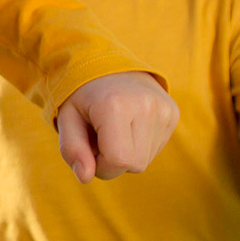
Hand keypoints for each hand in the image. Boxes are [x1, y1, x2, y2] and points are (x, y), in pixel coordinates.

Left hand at [58, 71, 178, 181]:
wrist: (106, 63)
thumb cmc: (82, 95)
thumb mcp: (67, 118)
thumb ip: (72, 149)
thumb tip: (84, 177)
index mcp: (115, 106)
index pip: (117, 161)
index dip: (100, 166)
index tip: (89, 151)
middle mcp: (145, 106)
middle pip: (134, 164)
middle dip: (112, 161)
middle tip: (99, 138)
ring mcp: (163, 109)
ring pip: (146, 160)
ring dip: (126, 154)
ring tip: (113, 128)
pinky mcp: (173, 112)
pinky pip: (156, 148)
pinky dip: (139, 145)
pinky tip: (128, 125)